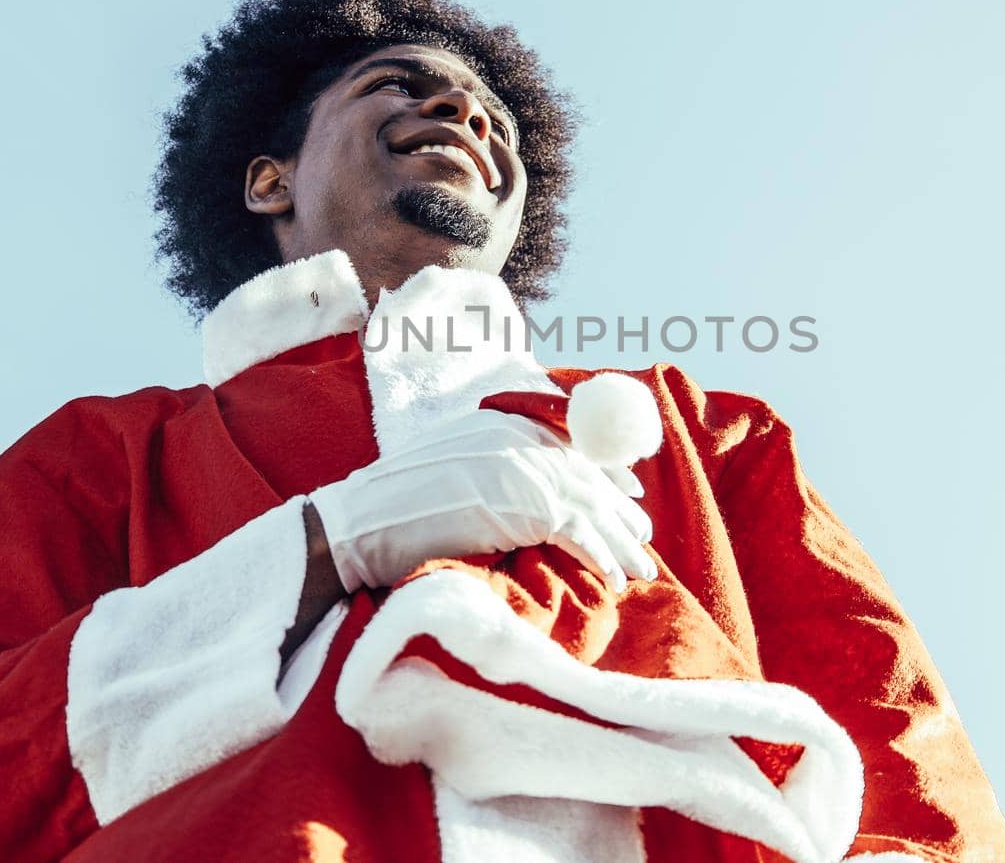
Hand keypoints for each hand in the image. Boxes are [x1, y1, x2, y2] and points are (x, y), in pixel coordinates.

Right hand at [309, 410, 656, 592]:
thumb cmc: (397, 502)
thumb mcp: (453, 460)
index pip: (570, 438)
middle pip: (586, 472)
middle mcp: (517, 439)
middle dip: (620, 507)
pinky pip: (579, 533)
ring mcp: (523, 470)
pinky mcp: (526, 509)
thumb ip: (495, 459)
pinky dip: (602, 558)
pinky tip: (617, 579)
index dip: (604, 467)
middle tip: (643, 533)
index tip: (628, 489)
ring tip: (642, 567)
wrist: (361, 524)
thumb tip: (532, 482)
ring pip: (590, 504)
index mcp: (501, 423)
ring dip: (622, 540)